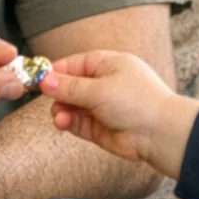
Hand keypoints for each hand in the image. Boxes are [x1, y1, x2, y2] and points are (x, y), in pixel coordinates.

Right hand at [38, 50, 198, 177]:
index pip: (76, 64)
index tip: (39, 77)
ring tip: (59, 116)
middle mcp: (105, 85)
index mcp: (109, 65)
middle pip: (70, 86)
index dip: (57, 70)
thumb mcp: (98, 89)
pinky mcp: (99, 128)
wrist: (159, 134)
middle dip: (57, 92)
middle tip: (47, 98)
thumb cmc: (137, 102)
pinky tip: (62, 122)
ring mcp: (102, 107)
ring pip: (71, 106)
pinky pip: (77, 122)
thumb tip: (44, 80)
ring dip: (61, 110)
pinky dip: (68, 122)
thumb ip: (69, 87)